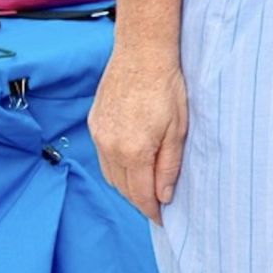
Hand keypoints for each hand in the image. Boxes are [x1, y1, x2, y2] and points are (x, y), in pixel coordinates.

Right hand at [90, 42, 187, 223]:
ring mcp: (98, 135)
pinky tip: (130, 163)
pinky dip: (116, 166)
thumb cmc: (167, 86)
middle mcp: (110, 147)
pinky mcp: (93, 123)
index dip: (151, 210)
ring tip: (144, 187)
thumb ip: (169, 165)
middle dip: (139, 200)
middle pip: (123, 187)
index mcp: (134, 151)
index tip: (162, 220)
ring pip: (110, 174)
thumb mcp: (178, 128)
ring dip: (126, 184)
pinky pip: (103, 156)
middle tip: (156, 205)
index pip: (140, 194)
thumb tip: (164, 195)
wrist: (142, 53)